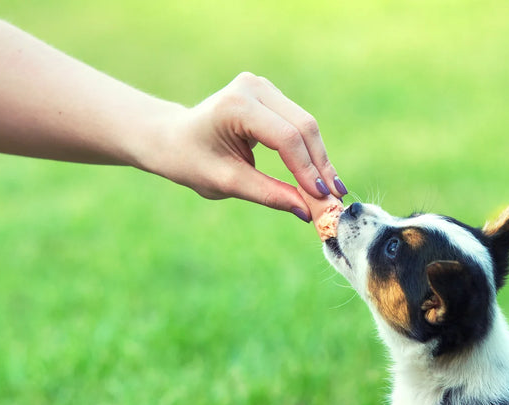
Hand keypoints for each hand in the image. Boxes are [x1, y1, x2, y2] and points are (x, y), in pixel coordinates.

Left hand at [148, 72, 346, 219]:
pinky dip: (311, 152)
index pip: (284, 137)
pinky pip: (300, 126)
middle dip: (320, 165)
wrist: (173, 139)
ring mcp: (264, 88)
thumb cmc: (192, 162)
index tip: (322, 199)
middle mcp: (253, 87)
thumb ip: (269, 194)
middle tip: (335, 198)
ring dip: (320, 160)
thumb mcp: (228, 183)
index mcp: (236, 105)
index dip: (306, 169)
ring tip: (332, 192)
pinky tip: (320, 177)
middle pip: (302, 127)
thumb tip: (308, 212)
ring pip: (306, 126)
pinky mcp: (272, 96)